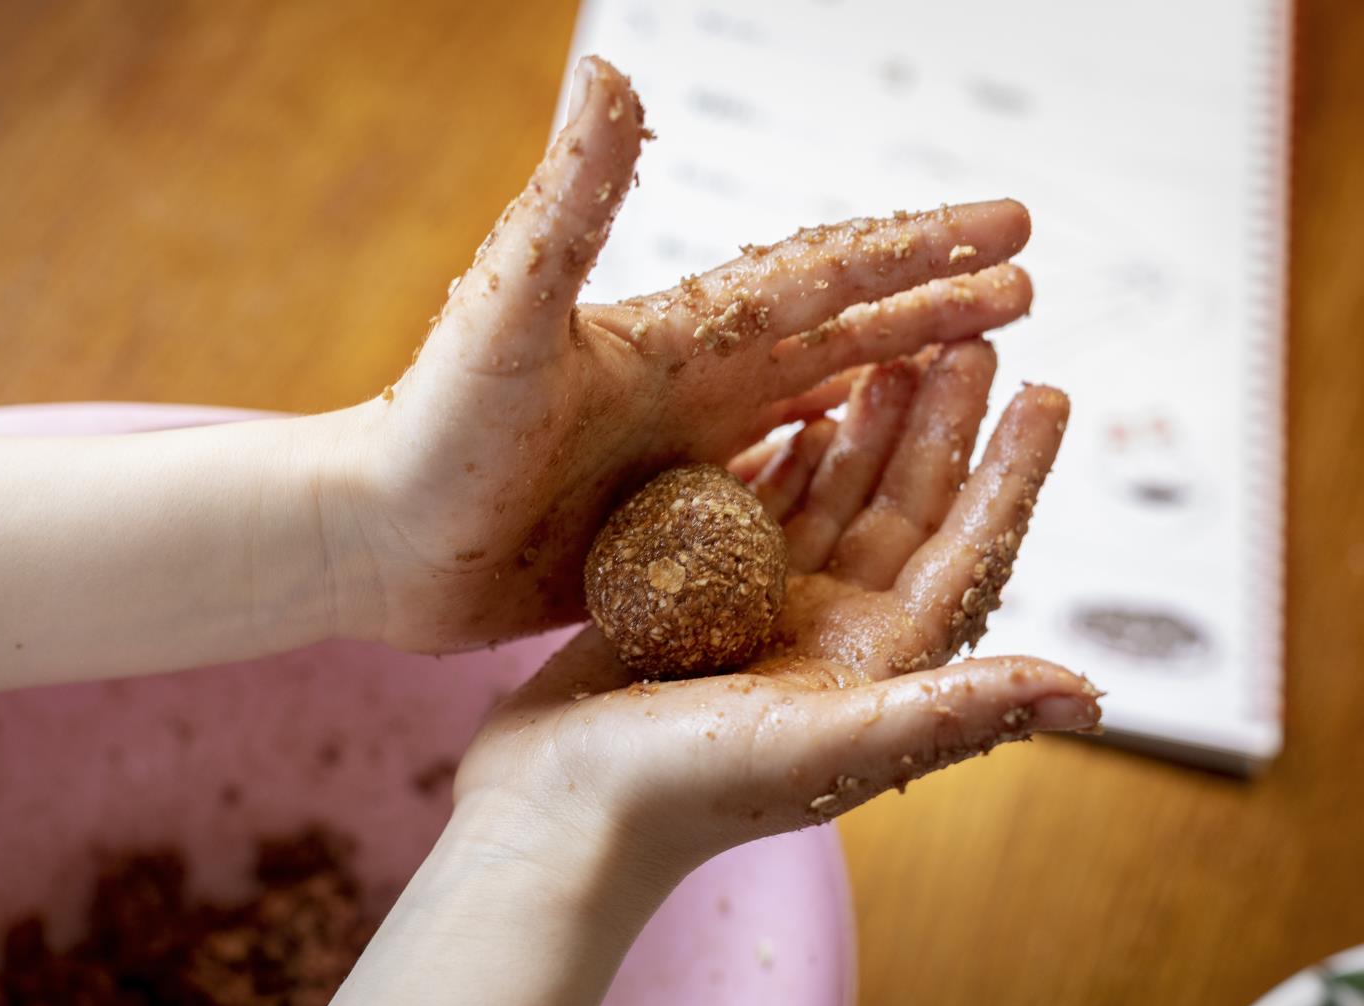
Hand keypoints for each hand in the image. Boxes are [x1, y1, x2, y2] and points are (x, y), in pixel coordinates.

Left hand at [336, 56, 1036, 652]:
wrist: (370, 539)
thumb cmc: (430, 432)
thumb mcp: (507, 314)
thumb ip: (569, 204)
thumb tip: (613, 70)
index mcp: (674, 338)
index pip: (821, 278)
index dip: (919, 252)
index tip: (1015, 224)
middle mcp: (685, 387)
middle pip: (839, 337)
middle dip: (935, 309)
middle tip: (1030, 286)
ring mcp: (673, 456)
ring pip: (812, 410)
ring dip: (893, 383)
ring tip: (970, 366)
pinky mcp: (656, 525)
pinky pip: (768, 492)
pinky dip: (824, 470)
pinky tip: (854, 467)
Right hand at [452, 338, 1099, 872]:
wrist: (556, 811)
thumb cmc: (684, 791)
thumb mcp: (826, 745)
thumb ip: (950, 711)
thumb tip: (1090, 696)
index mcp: (875, 666)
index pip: (962, 553)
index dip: (1009, 476)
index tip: (1049, 392)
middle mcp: (831, 635)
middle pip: (905, 509)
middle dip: (942, 425)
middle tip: (974, 337)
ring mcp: (765, 611)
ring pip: (836, 499)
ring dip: (871, 429)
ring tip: (899, 351)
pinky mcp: (697, 594)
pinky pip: (760, 510)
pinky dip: (787, 462)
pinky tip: (809, 413)